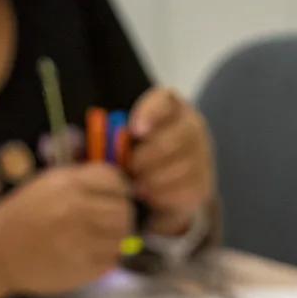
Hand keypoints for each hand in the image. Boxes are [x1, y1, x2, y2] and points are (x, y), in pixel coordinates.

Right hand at [0, 164, 133, 295]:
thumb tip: (122, 187)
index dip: (119, 188)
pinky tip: (92, 253)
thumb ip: (83, 181)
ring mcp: (81, 241)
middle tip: (111, 221)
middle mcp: (76, 210)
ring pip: (123, 236)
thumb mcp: (49, 184)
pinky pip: (113, 259)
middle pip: (124, 209)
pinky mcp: (83, 268)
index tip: (113, 196)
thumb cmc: (25, 215)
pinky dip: (108, 257)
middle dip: (122, 214)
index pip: (115, 179)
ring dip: (117, 237)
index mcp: (68, 184)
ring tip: (101, 237)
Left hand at [129, 87, 214, 234]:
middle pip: (174, 139)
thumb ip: (115, 137)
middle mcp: (193, 126)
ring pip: (180, 168)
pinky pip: (185, 191)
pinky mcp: (204, 184)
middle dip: (147, 158)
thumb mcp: (128, 140)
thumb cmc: (140, 155)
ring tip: (137, 185)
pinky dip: (163, 196)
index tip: (135, 131)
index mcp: (172, 106)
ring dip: (153, 179)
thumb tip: (92, 144)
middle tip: (130, 169)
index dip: (150, 114)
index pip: (164, 101)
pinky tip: (150, 196)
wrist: (169, 184)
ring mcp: (203, 155)